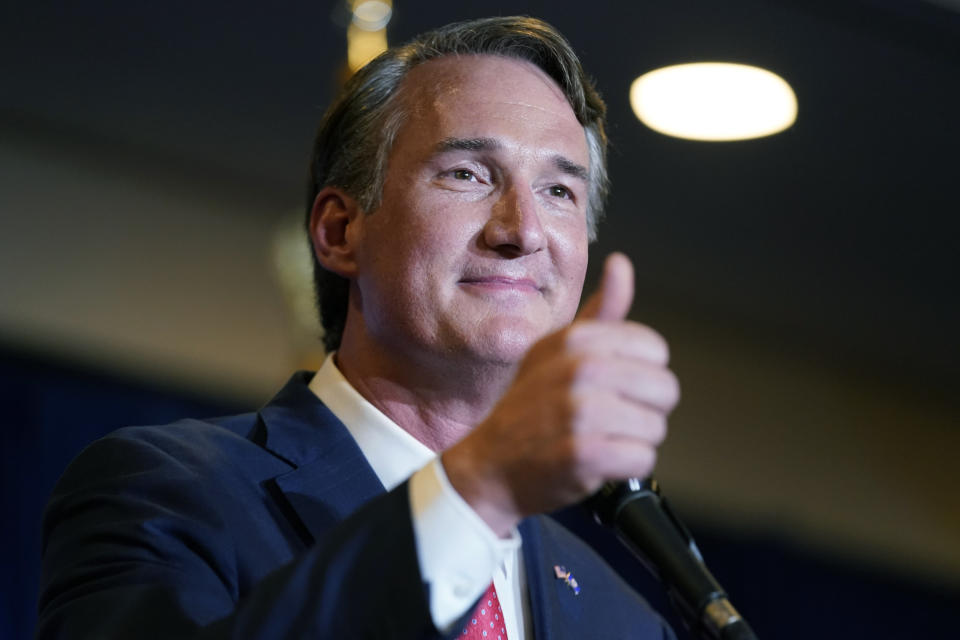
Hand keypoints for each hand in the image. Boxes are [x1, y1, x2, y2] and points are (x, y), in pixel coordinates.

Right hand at [442, 253, 679, 535]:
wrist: (490, 466)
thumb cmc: (530, 406)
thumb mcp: (557, 350)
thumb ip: (600, 311)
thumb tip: (621, 264)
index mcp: (576, 340)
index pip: (654, 349)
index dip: (641, 373)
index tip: (612, 386)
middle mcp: (578, 369)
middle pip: (664, 389)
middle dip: (643, 410)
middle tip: (607, 418)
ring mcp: (580, 412)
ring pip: (655, 427)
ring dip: (633, 441)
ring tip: (598, 438)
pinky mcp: (584, 454)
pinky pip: (641, 459)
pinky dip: (625, 467)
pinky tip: (597, 462)